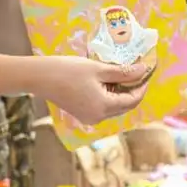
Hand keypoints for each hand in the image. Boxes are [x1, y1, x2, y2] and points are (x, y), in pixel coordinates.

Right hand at [30, 56, 148, 124]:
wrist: (41, 77)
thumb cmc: (69, 71)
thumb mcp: (99, 69)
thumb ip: (123, 72)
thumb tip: (142, 70)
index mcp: (104, 107)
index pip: (132, 100)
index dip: (141, 86)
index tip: (146, 71)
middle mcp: (98, 117)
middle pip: (124, 106)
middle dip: (133, 89)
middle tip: (137, 71)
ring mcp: (89, 117)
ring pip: (114, 106)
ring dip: (121, 92)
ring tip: (123, 73)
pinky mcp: (82, 113)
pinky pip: (103, 106)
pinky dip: (109, 95)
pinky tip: (107, 80)